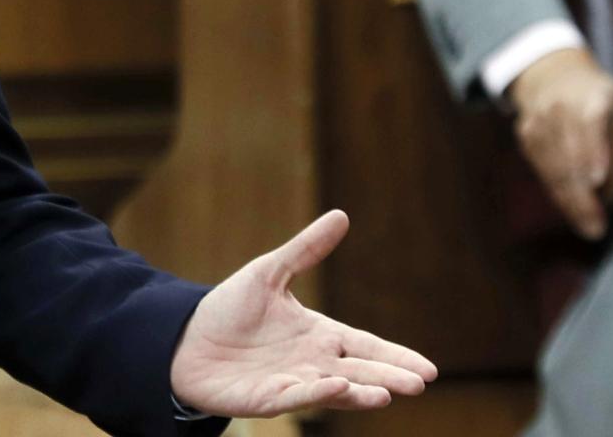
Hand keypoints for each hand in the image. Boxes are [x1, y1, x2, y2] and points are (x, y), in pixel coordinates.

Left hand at [168, 210, 436, 417]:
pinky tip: (337, 387)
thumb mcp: (269, 272)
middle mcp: (312, 362)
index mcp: (319, 335)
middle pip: (359, 371)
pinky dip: (316, 394)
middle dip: (388, 377)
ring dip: (360, 393)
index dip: (395, 357)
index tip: (429, 370)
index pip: (366, 346)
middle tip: (419, 384)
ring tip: (386, 394)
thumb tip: (341, 215)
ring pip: (334, 390)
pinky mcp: (266, 398)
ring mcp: (291, 382)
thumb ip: (306, 249)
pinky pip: (295, 397)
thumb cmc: (229, 309)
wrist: (184, 337)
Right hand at [508, 46, 612, 238]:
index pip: (592, 123)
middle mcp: (561, 107)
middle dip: (583, 195)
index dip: (593, 151)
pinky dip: (557, 193)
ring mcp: (539, 121)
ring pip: (553, 168)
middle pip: (569, 156)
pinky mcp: (526, 135)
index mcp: (594, 96)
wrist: (552, 75)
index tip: (598, 181)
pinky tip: (572, 211)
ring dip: (570, 202)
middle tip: (597, 227)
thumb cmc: (601, 97)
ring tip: (588, 227)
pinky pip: (541, 170)